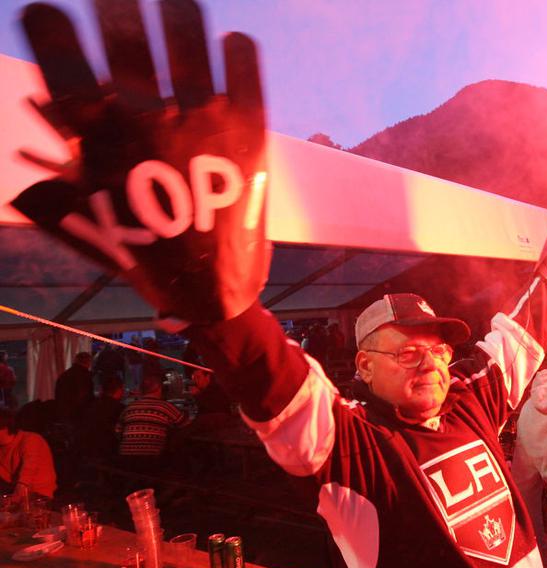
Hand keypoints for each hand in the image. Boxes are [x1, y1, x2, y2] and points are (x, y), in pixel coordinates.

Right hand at [13, 0, 268, 323]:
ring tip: (175, 1)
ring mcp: (201, 117)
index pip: (62, 60)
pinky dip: (237, 46)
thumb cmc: (145, 254)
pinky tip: (231, 43)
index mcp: (99, 137)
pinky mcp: (248, 127)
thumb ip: (58, 176)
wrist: (212, 288)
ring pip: (186, 34)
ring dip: (177, 10)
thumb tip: (25, 176)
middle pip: (126, 33)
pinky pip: (242, 63)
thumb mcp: (90, 212)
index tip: (46, 10)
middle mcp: (146, 117)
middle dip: (116, 7)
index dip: (51, 28)